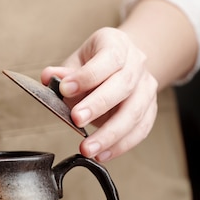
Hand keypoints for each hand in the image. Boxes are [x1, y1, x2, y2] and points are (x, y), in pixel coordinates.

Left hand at [41, 27, 158, 161]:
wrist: (124, 64)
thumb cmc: (96, 64)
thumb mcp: (77, 61)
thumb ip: (63, 73)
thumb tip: (48, 78)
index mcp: (117, 45)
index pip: (108, 59)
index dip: (87, 76)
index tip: (65, 90)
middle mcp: (137, 64)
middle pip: (123, 85)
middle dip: (98, 105)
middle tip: (76, 121)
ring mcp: (147, 87)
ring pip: (134, 112)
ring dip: (110, 134)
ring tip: (88, 149)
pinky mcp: (151, 109)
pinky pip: (140, 130)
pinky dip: (122, 145)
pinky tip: (103, 154)